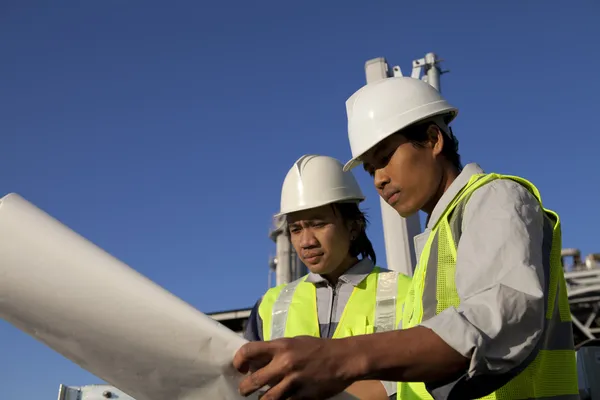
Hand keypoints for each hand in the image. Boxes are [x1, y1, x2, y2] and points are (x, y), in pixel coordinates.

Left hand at [233, 335, 354, 399]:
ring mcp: (293, 382)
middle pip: (253, 381)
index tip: (239, 368)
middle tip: (244, 390)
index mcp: (281, 346)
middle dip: (244, 388)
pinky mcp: (303, 397)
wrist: (344, 359)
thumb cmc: (318, 348)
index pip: (248, 351)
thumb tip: (256, 361)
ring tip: (261, 398)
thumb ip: (276, 351)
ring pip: (266, 399)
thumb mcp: (295, 342)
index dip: (238, 360)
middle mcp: (284, 363)